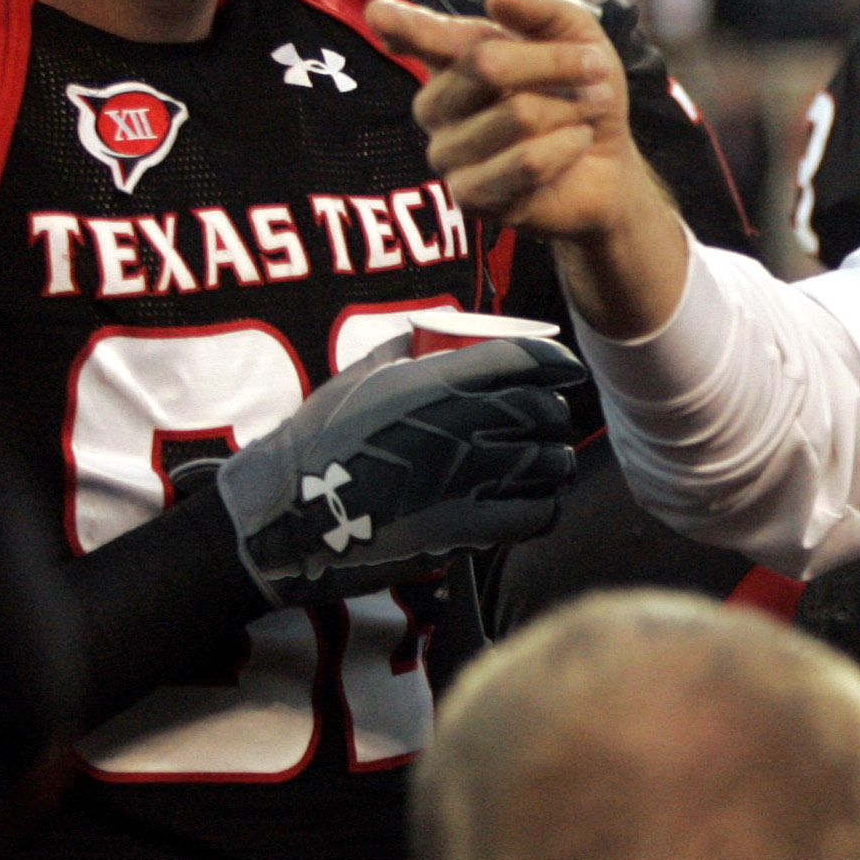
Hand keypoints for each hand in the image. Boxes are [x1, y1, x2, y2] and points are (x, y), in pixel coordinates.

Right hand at [212, 335, 586, 605]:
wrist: (290, 511)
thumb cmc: (318, 440)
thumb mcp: (356, 377)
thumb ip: (402, 351)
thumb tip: (433, 332)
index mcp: (433, 382)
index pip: (522, 360)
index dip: (556, 363)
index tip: (569, 371)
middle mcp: (457, 424)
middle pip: (542, 410)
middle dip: (555, 415)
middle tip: (552, 423)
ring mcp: (464, 477)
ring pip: (547, 462)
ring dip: (556, 462)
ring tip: (551, 464)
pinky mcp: (464, 527)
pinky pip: (534, 514)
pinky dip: (545, 508)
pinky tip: (539, 504)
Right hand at [367, 0, 691, 336]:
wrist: (607, 164)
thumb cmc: (581, 93)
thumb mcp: (580, 38)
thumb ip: (545, 10)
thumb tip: (499, 0)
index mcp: (447, 58)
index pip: (407, 34)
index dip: (399, 23)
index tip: (383, 15)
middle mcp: (434, 104)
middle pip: (487, 63)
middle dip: (556, 62)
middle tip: (598, 68)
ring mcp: (446, 153)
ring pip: (517, 115)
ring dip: (571, 107)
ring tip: (591, 108)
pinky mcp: (470, 197)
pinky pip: (526, 163)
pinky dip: (568, 147)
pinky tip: (577, 143)